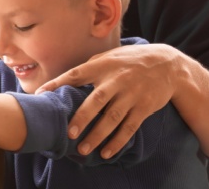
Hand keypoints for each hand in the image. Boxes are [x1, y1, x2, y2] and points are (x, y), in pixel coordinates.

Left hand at [36, 43, 182, 158]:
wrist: (167, 64)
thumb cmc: (129, 60)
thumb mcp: (109, 57)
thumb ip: (89, 68)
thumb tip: (65, 81)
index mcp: (103, 66)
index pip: (76, 74)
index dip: (58, 83)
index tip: (40, 93)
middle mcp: (117, 80)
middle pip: (97, 101)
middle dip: (82, 118)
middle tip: (69, 133)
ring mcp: (131, 95)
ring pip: (113, 118)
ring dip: (98, 135)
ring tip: (83, 149)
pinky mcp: (144, 107)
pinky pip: (129, 127)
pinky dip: (118, 141)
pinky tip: (106, 152)